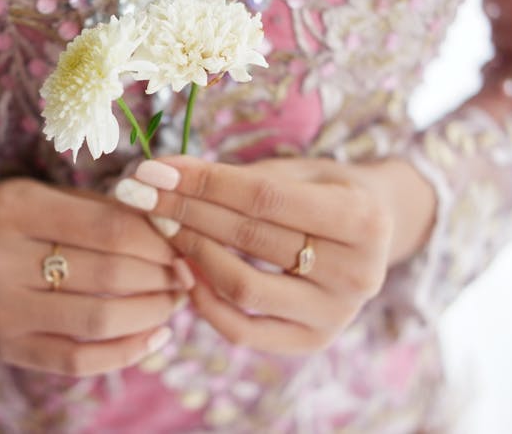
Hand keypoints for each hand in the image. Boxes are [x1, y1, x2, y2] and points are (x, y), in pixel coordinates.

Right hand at [0, 178, 191, 375]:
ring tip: (175, 301)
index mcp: (12, 209)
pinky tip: (155, 336)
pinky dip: (126, 353)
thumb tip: (169, 233)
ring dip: (153, 313)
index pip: (109, 228)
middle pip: (109, 274)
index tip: (182, 244)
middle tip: (186, 274)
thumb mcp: (41, 193)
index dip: (157, 240)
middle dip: (163, 276)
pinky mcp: (5, 349)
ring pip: (99, 321)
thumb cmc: (2, 217)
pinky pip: (78, 361)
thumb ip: (100, 210)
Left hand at [114, 156, 434, 354]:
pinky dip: (205, 301)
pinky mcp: (312, 341)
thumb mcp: (298, 172)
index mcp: (363, 218)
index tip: (153, 170)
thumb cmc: (324, 193)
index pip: (263, 197)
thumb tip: (160, 172)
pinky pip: (244, 329)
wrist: (371, 236)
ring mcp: (336, 314)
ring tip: (159, 227)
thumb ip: (237, 176)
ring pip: (244, 286)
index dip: (203, 182)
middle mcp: (358, 272)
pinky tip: (180, 269)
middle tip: (140, 196)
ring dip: (191, 252)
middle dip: (186, 212)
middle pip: (250, 239)